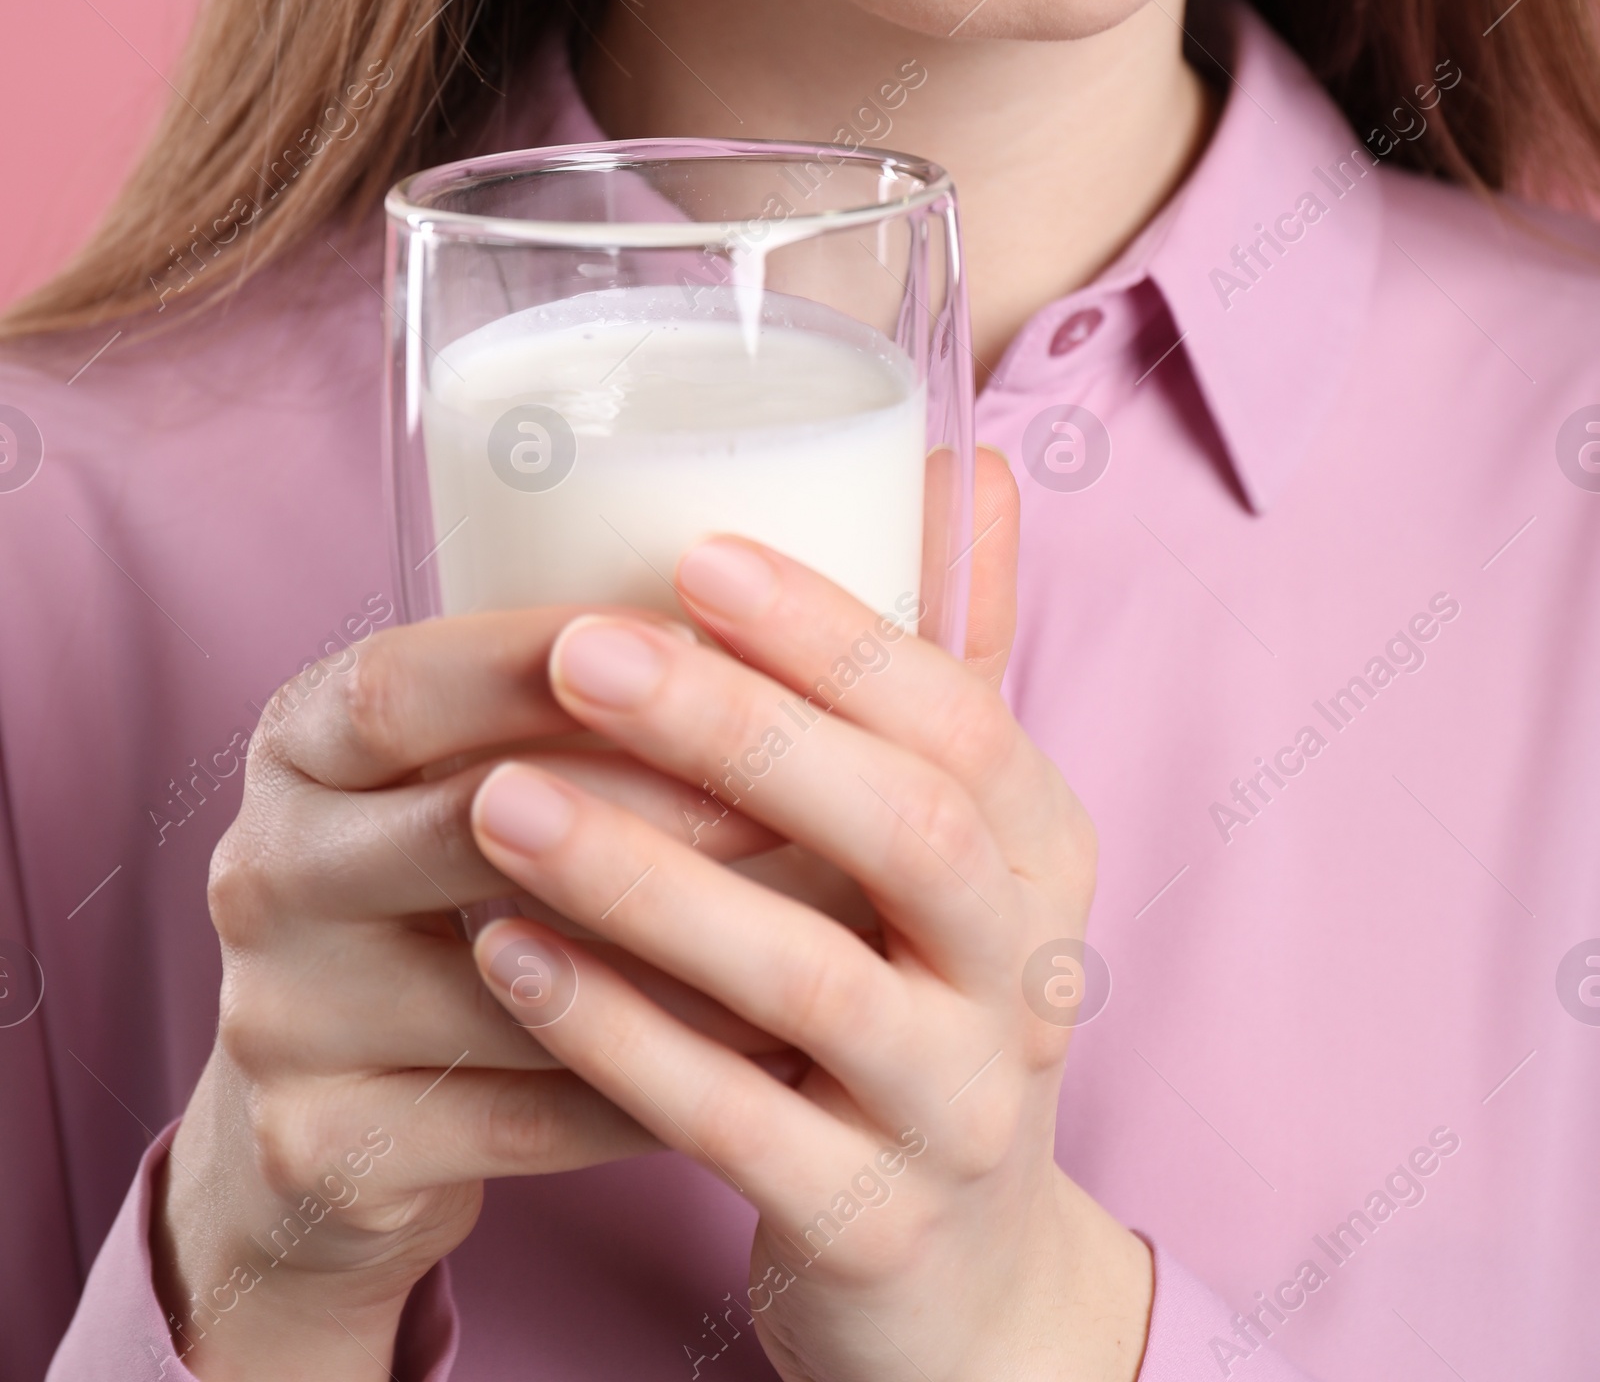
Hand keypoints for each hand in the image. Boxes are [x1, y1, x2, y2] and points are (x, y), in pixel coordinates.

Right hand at [154, 605, 786, 1377]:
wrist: (321, 1132)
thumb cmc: (442, 899)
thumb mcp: (449, 775)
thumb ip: (558, 705)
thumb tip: (768, 615)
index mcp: (294, 745)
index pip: (397, 685)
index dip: (538, 662)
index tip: (694, 642)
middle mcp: (263, 870)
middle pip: (463, 821)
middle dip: (648, 802)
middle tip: (794, 799)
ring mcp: (280, 1021)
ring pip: (516, 983)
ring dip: (683, 960)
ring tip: (822, 936)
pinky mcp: (326, 1150)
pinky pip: (529, 1115)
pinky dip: (661, 1083)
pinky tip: (772, 1058)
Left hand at [469, 450, 1153, 1381]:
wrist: (962, 1287)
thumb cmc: (925, 999)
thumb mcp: (961, 842)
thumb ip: (948, 658)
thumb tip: (966, 454)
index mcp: (1047, 851)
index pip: (964, 716)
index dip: (834, 634)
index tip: (697, 553)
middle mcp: (1028, 975)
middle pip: (910, 828)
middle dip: (740, 729)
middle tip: (576, 651)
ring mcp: (958, 1111)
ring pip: (812, 978)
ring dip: (646, 881)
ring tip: (497, 800)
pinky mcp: (871, 1227)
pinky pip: (736, 1126)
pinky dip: (617, 1039)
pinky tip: (507, 958)